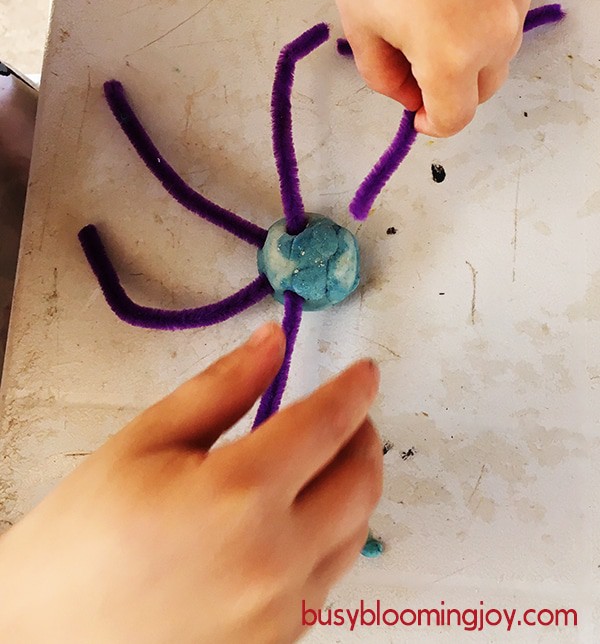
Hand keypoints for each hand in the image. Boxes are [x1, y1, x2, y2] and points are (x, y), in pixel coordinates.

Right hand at [0, 323, 381, 643]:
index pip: (327, 425)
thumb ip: (223, 387)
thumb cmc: (85, 538)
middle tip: (344, 412)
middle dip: (362, 435)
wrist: (46, 635)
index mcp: (240, 496)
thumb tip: (273, 342)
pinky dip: (330, 536)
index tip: (363, 373)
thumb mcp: (147, 440)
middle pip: (360, 482)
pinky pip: (327, 580)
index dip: (353, 390)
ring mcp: (279, 613)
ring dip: (352, 486)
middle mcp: (274, 560)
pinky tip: (295, 519)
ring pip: (356, 534)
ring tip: (320, 461)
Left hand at [321, 0, 530, 136]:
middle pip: (481, 89)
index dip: (431, 124)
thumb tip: (412, 96)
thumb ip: (387, 80)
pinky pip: (505, 12)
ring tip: (424, 16)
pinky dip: (480, 16)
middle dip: (449, 89)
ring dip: (468, 54)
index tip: (417, 115)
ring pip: (498, 51)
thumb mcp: (362, 33)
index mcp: (451, 56)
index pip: (454, 118)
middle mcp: (494, 30)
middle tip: (411, 63)